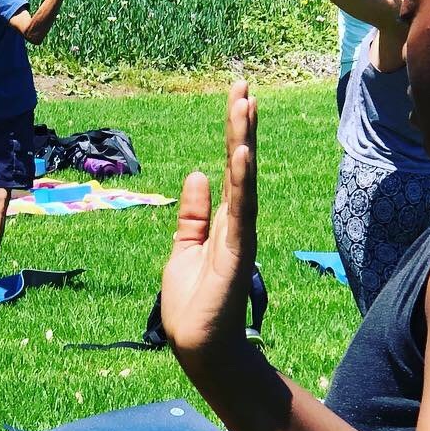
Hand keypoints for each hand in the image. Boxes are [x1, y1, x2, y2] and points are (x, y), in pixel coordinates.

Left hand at [160, 81, 258, 359]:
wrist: (198, 345)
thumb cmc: (193, 303)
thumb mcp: (184, 248)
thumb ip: (193, 214)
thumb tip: (197, 174)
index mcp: (223, 220)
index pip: (230, 167)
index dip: (234, 132)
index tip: (238, 96)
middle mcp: (236, 222)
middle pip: (240, 165)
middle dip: (241, 125)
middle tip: (242, 85)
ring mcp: (239, 236)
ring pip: (243, 180)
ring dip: (244, 142)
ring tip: (245, 104)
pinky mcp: (236, 253)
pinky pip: (240, 211)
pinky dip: (241, 181)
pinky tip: (242, 154)